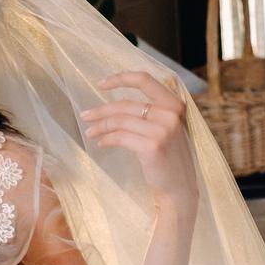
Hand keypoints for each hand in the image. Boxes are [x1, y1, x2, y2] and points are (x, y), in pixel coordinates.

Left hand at [79, 69, 197, 208]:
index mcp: (174, 104)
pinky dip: (106, 139)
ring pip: (120, 121)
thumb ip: (153, 111)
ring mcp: (162, 130)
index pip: (145, 80)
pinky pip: (120, 137)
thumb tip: (117, 102)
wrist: (179, 186)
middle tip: (85, 115)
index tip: (101, 84)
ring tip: (90, 132)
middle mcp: (170, 114)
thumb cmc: (168, 156)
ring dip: (100, 127)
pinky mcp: (152, 146)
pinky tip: (101, 143)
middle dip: (101, 110)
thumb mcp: (167, 127)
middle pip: (126, 104)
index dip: (121, 78)